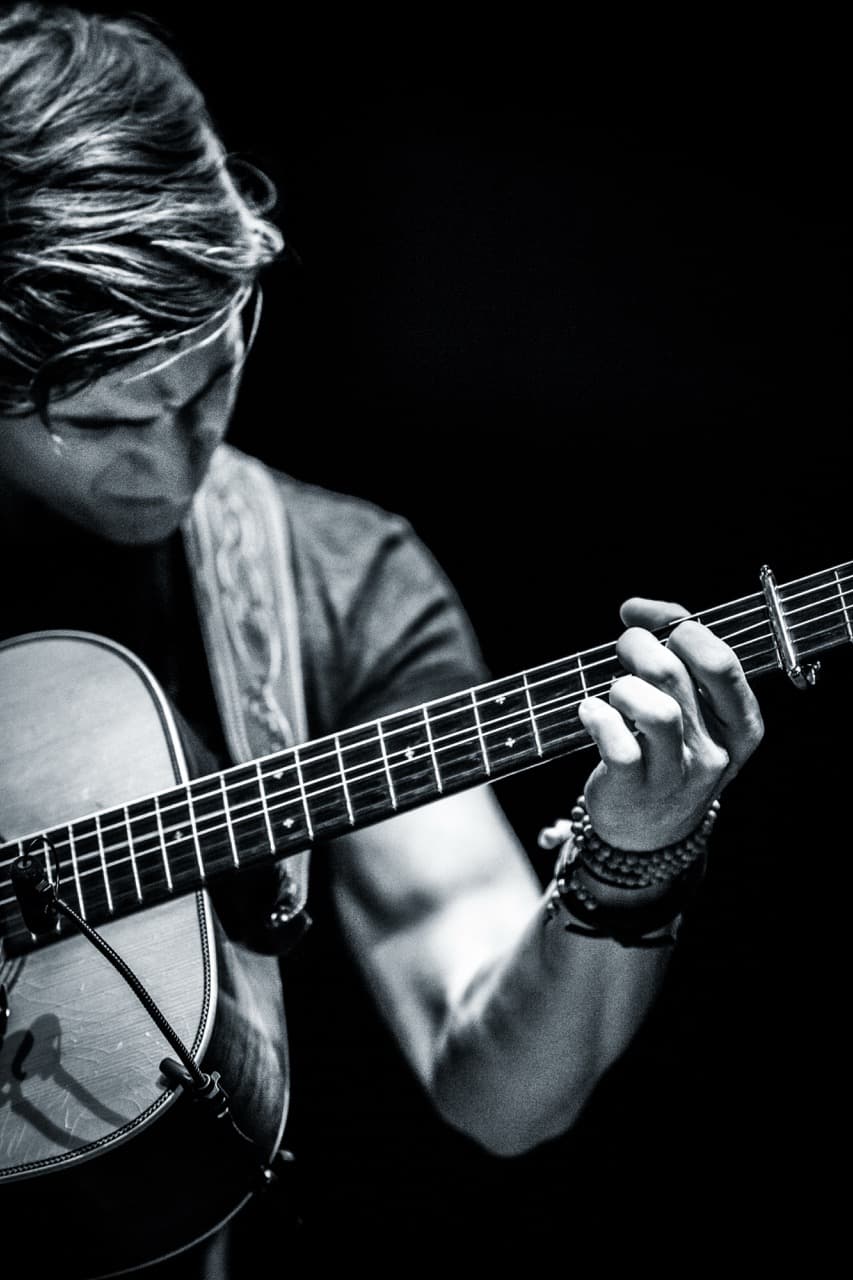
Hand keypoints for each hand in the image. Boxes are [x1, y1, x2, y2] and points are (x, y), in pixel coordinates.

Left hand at [576, 597, 763, 849]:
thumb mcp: (692, 707)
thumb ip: (675, 651)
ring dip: (623, 687)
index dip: (678, 626)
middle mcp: (715, 751)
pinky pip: (619, 745)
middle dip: (638, 648)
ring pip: (656, 712)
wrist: (650, 831)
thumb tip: (636, 609)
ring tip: (614, 692)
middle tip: (622, 653)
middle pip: (677, 675)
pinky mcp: (636, 789)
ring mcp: (677, 775)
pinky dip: (597, 718)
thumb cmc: (669, 750)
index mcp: (740, 724)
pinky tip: (590, 713)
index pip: (722, 661)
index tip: (644, 619)